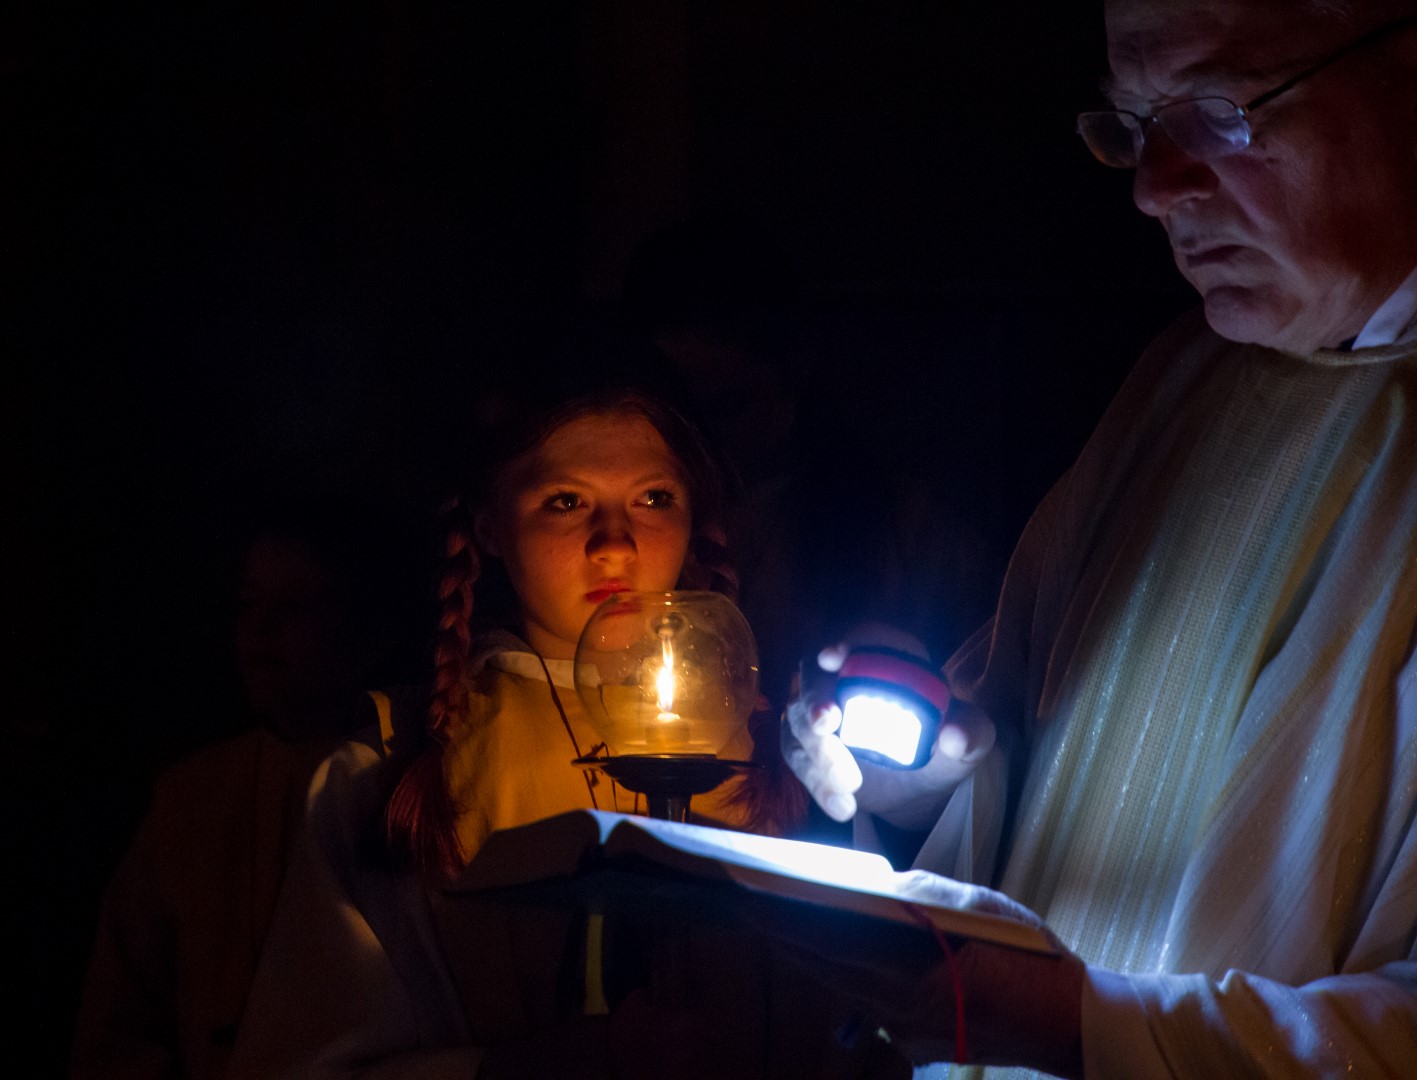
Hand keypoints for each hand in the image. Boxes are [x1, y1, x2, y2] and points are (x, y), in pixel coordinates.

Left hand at [745, 879, 1084, 1076]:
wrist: (1067, 1021)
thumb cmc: (1029, 959)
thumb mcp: (981, 911)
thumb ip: (927, 898)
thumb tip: (882, 885)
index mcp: (912, 975)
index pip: (829, 945)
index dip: (783, 923)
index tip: (746, 901)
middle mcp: (899, 1009)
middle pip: (825, 971)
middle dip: (783, 938)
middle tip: (745, 907)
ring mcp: (906, 1031)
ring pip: (842, 990)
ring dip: (809, 958)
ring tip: (777, 926)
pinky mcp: (917, 1042)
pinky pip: (867, 1006)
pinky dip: (844, 978)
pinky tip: (834, 958)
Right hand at [781, 624, 994, 827]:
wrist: (917, 785)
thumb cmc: (941, 745)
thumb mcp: (970, 738)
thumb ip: (971, 732)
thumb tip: (955, 737)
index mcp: (888, 657)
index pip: (862, 637)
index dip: (845, 641)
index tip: (833, 657)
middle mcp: (844, 675)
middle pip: (815, 675)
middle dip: (815, 698)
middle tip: (825, 726)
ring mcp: (818, 707)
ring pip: (798, 719)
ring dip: (817, 753)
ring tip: (850, 786)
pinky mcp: (804, 742)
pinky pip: (797, 756)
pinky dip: (816, 782)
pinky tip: (843, 807)